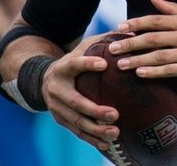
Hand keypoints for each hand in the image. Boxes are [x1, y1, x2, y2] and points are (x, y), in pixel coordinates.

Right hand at [42, 33, 120, 150]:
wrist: (44, 80)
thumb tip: (132, 31)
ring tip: (115, 133)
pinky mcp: (60, 120)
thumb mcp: (84, 47)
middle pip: (75, 102)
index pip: (74, 64)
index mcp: (63, 67)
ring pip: (76, 121)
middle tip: (115, 114)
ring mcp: (56, 107)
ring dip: (95, 129)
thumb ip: (104, 40)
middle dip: (95, 110)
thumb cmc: (74, 59)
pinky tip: (107, 144)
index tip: (104, 64)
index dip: (87, 64)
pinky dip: (91, 139)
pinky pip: (76, 132)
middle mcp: (56, 89)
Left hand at [112, 0, 176, 84]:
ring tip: (121, 65)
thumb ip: (174, 9)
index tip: (120, 27)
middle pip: (154, 38)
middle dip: (131, 43)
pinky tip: (141, 74)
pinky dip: (155, 72)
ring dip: (138, 60)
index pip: (157, 20)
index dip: (137, 23)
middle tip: (113, 48)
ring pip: (159, 55)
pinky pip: (171, 70)